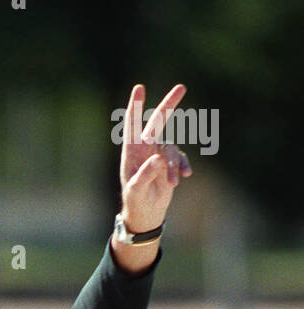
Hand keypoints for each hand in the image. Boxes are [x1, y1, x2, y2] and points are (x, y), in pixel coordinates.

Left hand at [120, 83, 191, 232]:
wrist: (146, 213)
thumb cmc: (136, 200)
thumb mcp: (136, 190)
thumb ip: (145, 174)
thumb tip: (158, 158)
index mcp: (132, 151)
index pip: (132, 125)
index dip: (136, 106)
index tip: (139, 88)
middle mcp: (145, 147)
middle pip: (157, 122)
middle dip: (169, 104)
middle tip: (182, 87)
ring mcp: (159, 153)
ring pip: (171, 149)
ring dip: (173, 166)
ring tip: (173, 184)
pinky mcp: (170, 162)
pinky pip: (180, 159)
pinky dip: (182, 167)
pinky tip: (185, 176)